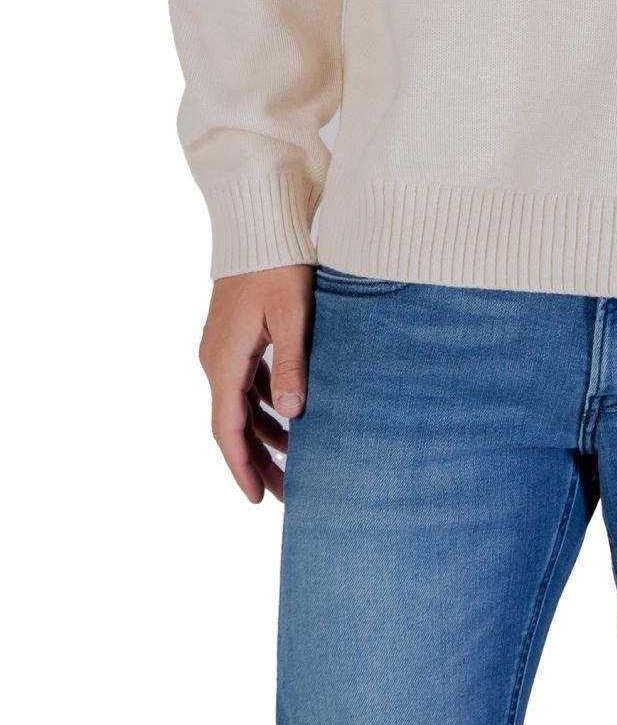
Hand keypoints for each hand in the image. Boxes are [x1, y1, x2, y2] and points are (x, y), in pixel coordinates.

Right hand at [198, 264, 315, 502]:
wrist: (260, 225)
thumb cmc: (280, 267)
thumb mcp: (293, 317)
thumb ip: (291, 365)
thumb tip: (293, 414)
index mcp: (225, 360)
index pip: (228, 428)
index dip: (242, 467)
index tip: (257, 499)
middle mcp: (216, 359)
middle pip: (233, 423)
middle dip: (256, 461)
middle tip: (284, 494)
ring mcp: (222, 348)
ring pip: (240, 405)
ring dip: (263, 434)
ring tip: (292, 463)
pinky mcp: (234, 337)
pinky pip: (245, 383)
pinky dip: (264, 406)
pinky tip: (290, 418)